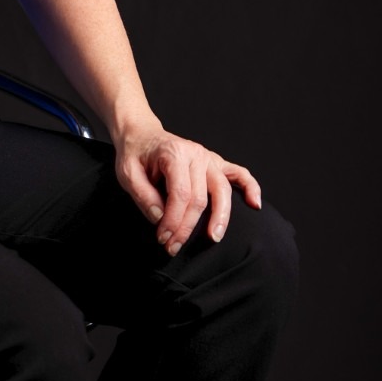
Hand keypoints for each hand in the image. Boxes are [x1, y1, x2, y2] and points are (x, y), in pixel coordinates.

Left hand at [114, 124, 261, 255]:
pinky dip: (250, 188)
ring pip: (222, 190)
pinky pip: (239, 174)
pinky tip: (254, 205)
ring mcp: (208, 158)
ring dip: (220, 217)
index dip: (173, 220)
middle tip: (174, 246)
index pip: (180, 193)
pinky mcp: (215, 163)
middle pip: (200, 198)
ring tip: (214, 238)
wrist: (142, 134)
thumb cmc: (135, 154)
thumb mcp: (126, 174)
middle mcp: (196, 154)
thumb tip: (160, 218)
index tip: (163, 238)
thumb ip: (142, 196)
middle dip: (187, 227)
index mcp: (174, 153)